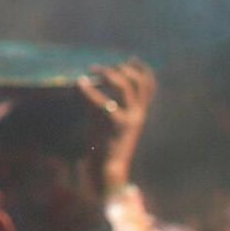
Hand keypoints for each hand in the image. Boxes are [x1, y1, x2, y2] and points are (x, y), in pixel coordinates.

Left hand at [84, 62, 157, 180]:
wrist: (107, 171)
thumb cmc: (105, 145)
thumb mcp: (108, 121)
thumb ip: (106, 104)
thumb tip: (91, 83)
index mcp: (139, 113)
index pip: (149, 87)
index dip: (144, 70)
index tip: (132, 59)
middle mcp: (138, 114)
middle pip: (138, 82)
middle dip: (122, 69)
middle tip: (101, 68)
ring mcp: (129, 119)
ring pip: (125, 86)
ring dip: (108, 74)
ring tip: (93, 70)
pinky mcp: (116, 125)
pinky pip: (103, 101)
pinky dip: (89, 90)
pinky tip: (80, 84)